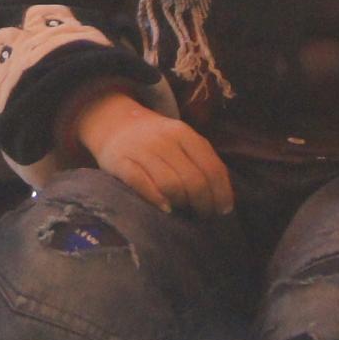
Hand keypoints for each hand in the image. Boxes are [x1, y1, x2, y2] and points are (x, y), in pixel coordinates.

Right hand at [73, 90, 234, 216]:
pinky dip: (156, 199)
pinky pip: (141, 184)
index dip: (221, 193)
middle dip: (203, 203)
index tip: (223, 210)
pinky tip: (165, 208)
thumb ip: (201, 161)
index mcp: (184, 133)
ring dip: (181, 203)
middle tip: (203, 215)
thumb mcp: (182, 141)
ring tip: (183, 210)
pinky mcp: (119, 162)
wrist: (115, 124)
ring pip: (170, 185)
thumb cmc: (157, 140)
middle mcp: (164, 139)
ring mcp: (141, 150)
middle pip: (193, 180)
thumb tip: (222, 199)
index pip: (211, 167)